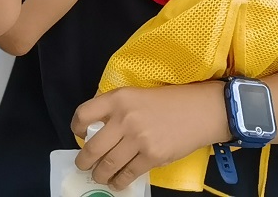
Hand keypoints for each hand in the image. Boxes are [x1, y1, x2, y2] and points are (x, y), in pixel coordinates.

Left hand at [71, 83, 228, 190]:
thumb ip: (116, 108)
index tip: (79, 135)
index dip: (76, 127)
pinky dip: (119, 181)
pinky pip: (128, 173)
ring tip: (98, 176)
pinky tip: (116, 182)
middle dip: (84, 161)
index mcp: (119, 99)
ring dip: (100, 174)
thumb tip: (96, 128)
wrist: (200, 111)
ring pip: (109, 164)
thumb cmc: (169, 102)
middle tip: (83, 165)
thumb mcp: (137, 94)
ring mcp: (139, 139)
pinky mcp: (153, 156)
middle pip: (93, 147)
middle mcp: (125, 118)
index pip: (84, 114)